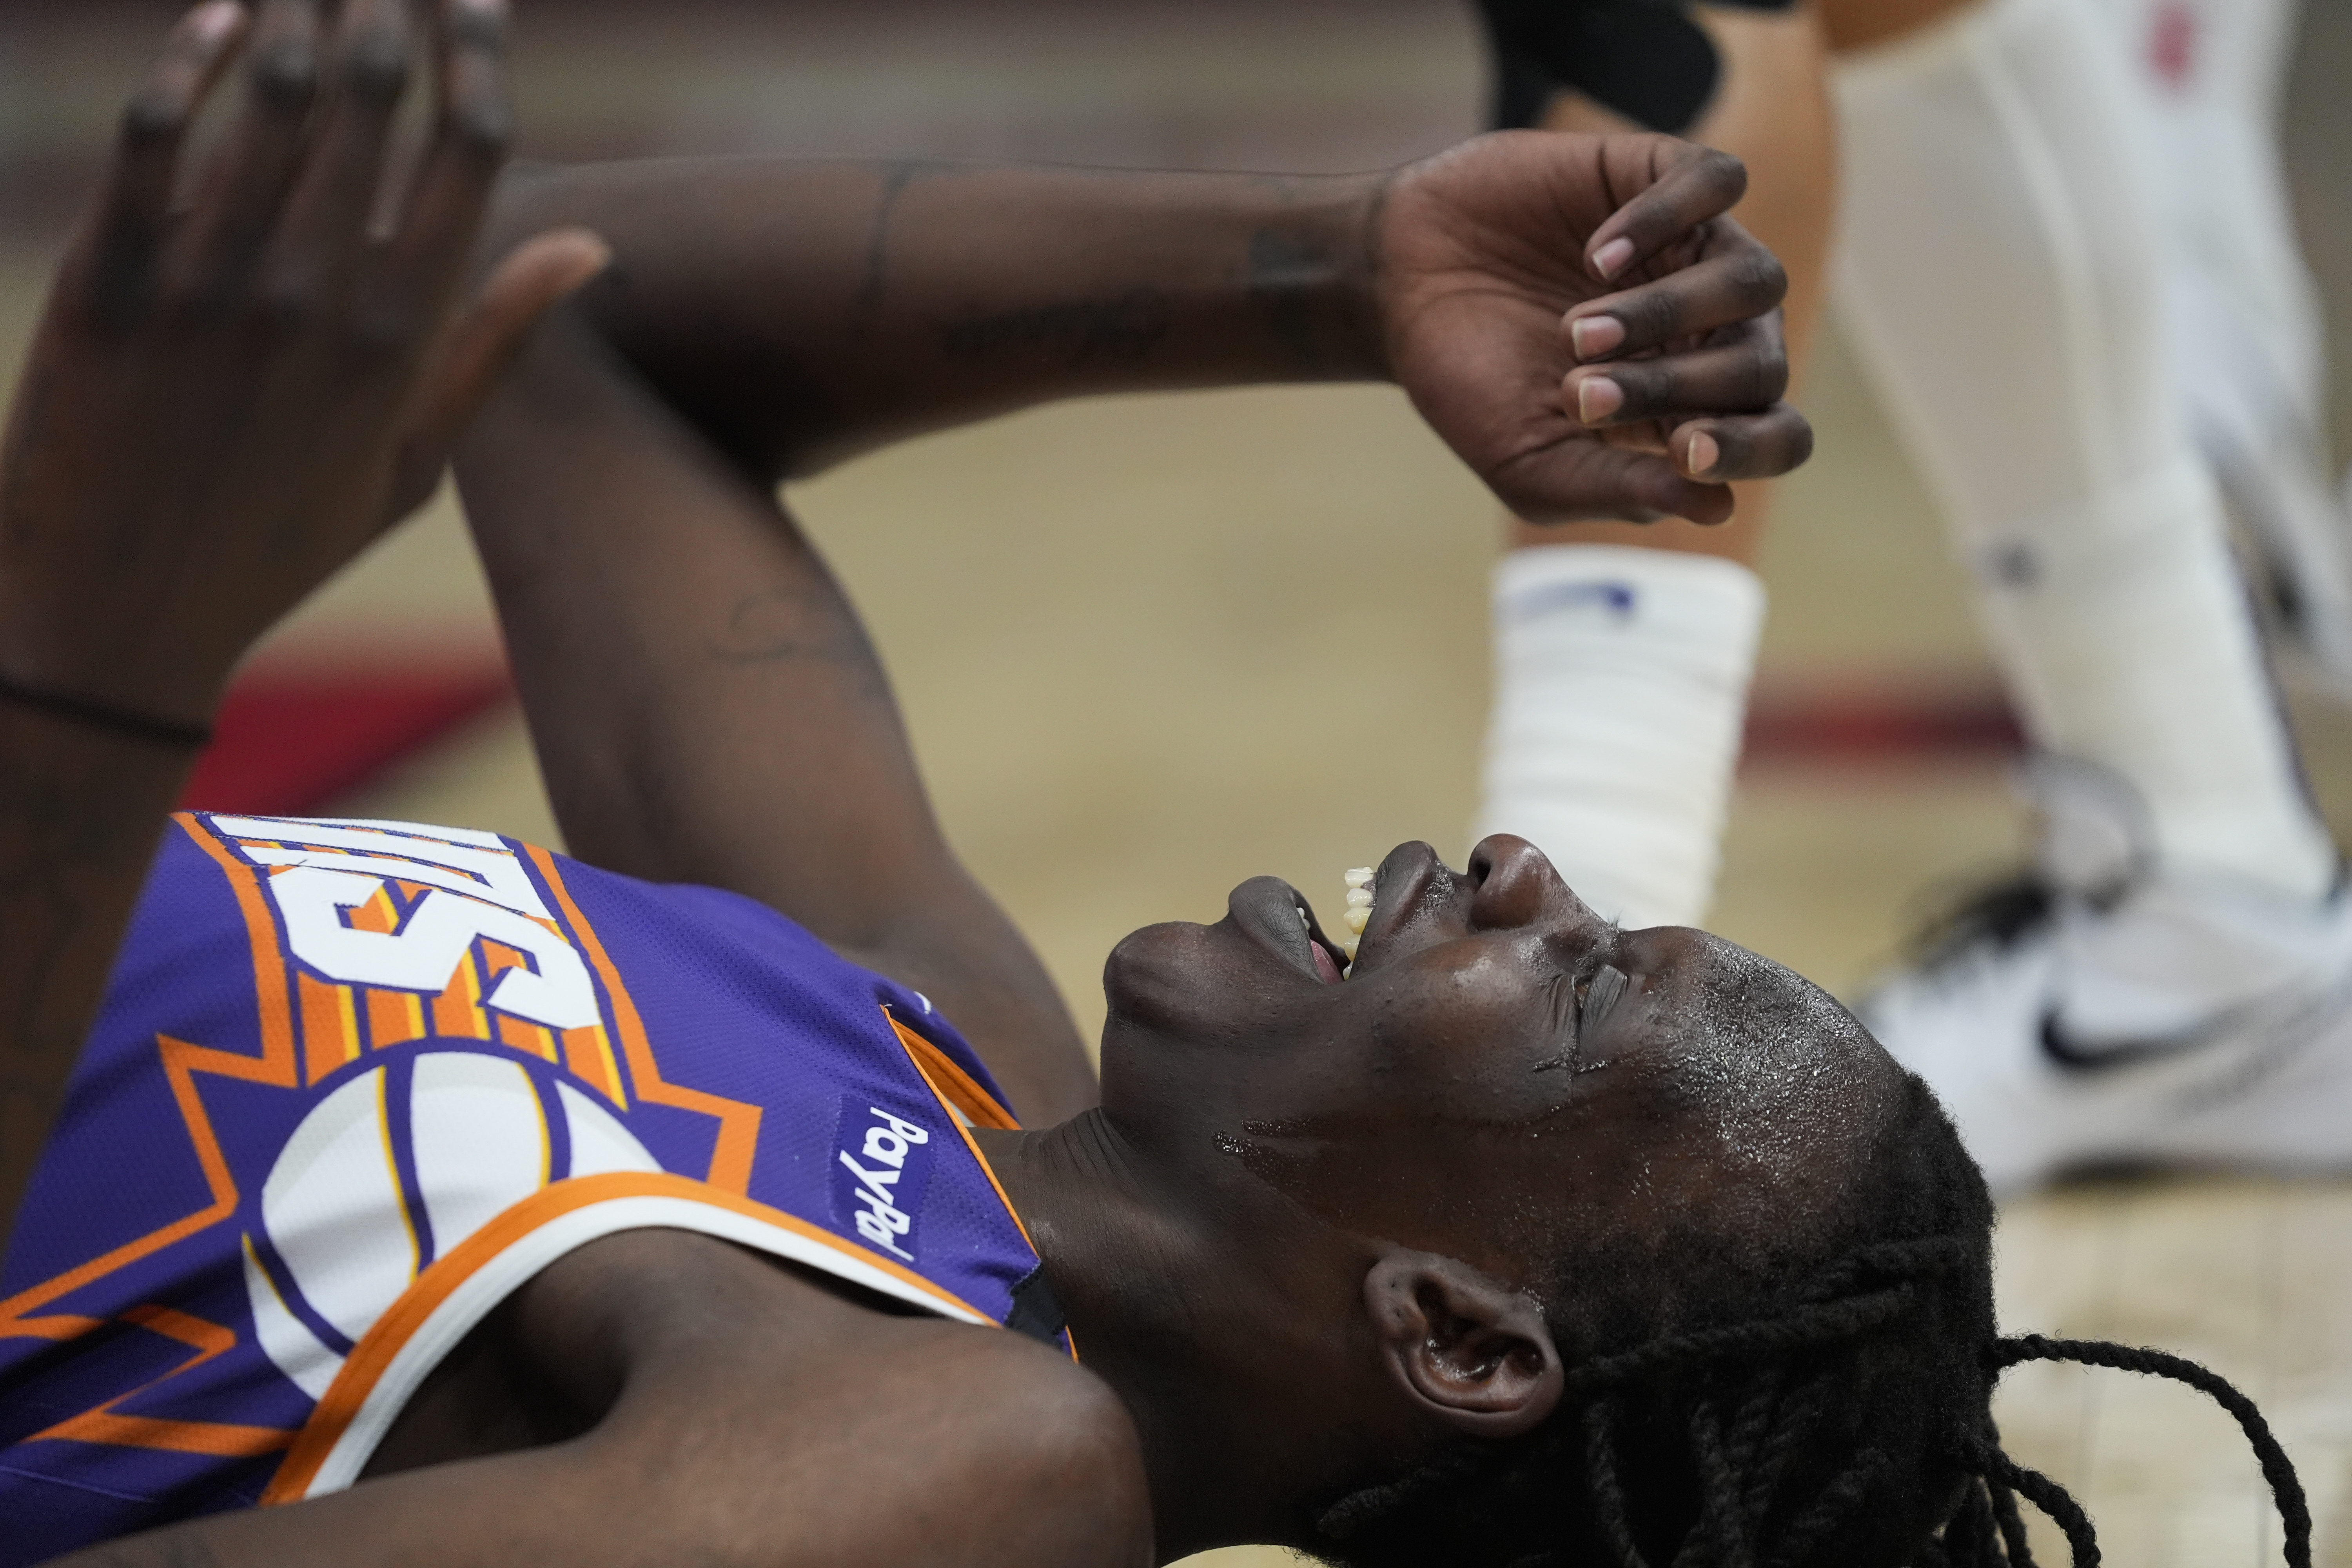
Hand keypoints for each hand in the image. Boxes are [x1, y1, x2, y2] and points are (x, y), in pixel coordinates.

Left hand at [0, 0, 605, 728]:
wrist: (117, 617)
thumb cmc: (278, 542)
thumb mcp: (413, 461)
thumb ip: (496, 343)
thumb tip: (593, 242)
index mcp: (398, 339)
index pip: (464, 155)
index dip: (475, 57)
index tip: (472, 1)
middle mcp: (312, 297)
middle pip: (369, 103)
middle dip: (384, 8)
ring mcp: (206, 287)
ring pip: (267, 102)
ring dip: (296, 14)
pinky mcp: (106, 282)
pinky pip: (153, 139)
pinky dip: (188, 62)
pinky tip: (218, 19)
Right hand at [1375, 131, 1811, 526]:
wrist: (1395, 288)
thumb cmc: (1469, 385)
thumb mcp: (1532, 464)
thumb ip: (1620, 489)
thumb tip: (1719, 508)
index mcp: (1691, 410)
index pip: (1776, 436)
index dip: (1751, 448)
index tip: (1685, 451)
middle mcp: (1708, 331)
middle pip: (1763, 364)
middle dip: (1676, 387)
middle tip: (1579, 392)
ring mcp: (1690, 250)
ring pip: (1754, 280)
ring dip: (1666, 314)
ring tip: (1577, 331)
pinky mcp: (1657, 175)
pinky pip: (1718, 183)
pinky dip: (1665, 221)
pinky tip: (1594, 254)